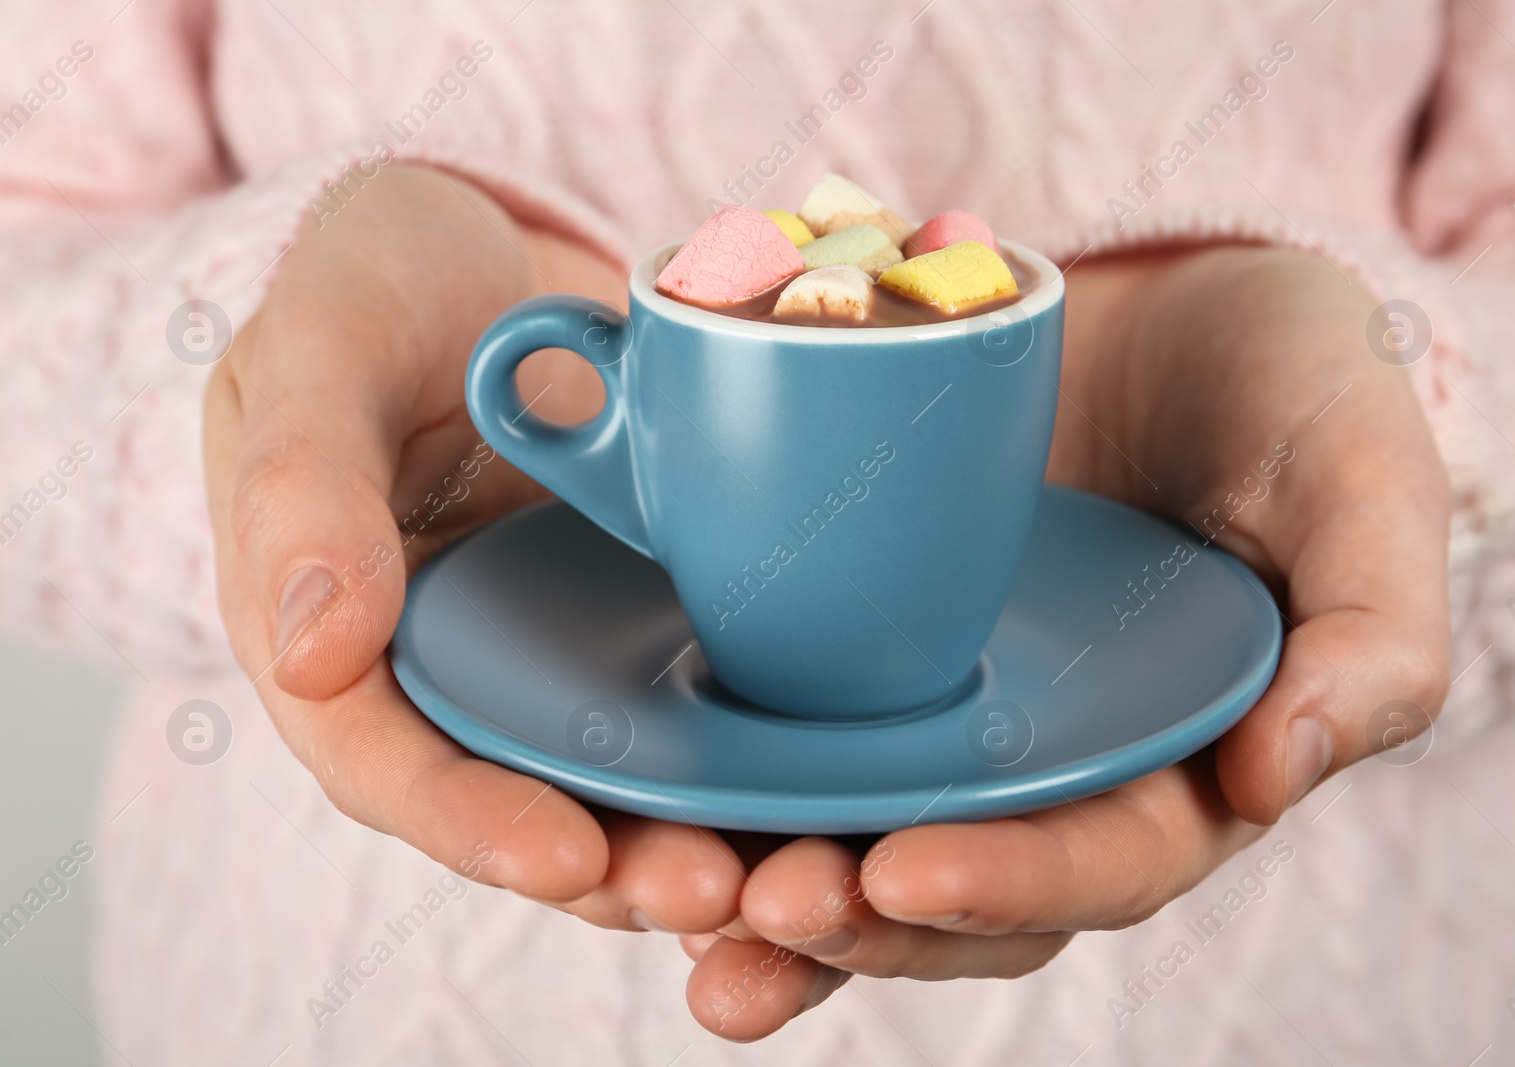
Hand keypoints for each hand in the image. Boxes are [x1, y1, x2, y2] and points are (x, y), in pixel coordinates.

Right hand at [203, 164, 747, 935]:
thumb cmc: (378, 285)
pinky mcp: (633, 626)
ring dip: (695, 841)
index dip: (472, 823)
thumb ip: (302, 486)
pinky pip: (689, 709)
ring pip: (614, 782)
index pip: (385, 763)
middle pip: (519, 803)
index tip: (569, 857)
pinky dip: (747, 762)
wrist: (487, 251)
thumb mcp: (321, 350)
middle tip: (715, 891)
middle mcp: (448, 671)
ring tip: (788, 874)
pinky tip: (826, 790)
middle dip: (615, 868)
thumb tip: (310, 658)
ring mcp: (547, 657)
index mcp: (338, 635)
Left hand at [677, 245, 1452, 1039]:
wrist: (1179, 304)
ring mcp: (956, 714)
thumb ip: (1370, 634)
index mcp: (1180, 763)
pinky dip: (724, 785)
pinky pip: (793, 738)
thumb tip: (1281, 778)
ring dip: (765, 896)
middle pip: (956, 888)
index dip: (1007, 883)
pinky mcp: (871, 647)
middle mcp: (1053, 765)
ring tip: (675, 909)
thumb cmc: (1292, 389)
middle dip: (857, 920)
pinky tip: (638, 805)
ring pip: (860, 839)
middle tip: (756, 914)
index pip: (1099, 861)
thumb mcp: (1361, 484)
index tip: (901, 870)